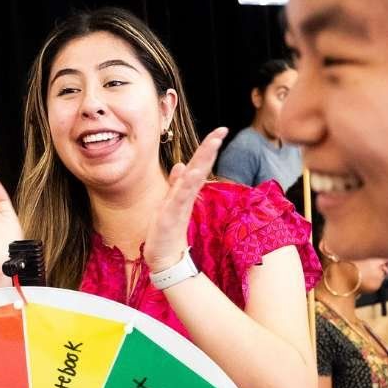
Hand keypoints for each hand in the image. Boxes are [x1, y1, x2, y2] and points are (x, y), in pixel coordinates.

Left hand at [144, 127, 227, 272]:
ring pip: (194, 179)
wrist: (165, 257)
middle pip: (200, 168)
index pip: (198, 165)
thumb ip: (176, 184)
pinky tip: (190, 172)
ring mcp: (180, 205)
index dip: (208, 148)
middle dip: (210, 149)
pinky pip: (180, 197)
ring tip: (211, 145)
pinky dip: (185, 185)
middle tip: (222, 131)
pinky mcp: (172, 215)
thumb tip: (180, 165)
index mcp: (185, 191)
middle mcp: (186, 195)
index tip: (220, 131)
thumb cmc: (167, 230)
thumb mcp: (169, 202)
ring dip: (202, 162)